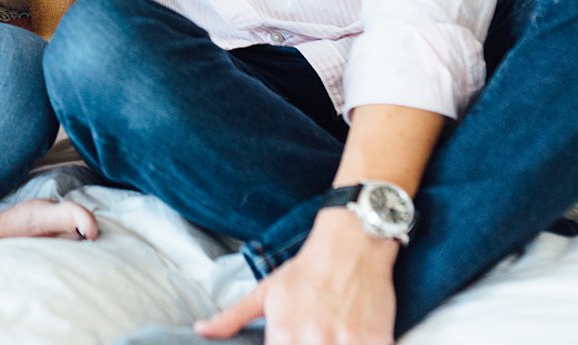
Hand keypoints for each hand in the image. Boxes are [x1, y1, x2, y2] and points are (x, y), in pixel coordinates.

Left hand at [196, 208, 397, 344]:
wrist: (353, 243)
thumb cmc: (307, 270)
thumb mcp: (266, 291)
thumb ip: (232, 316)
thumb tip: (201, 331)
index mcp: (283, 332)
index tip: (285, 343)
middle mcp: (314, 338)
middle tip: (310, 336)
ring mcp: (347, 342)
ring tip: (327, 335)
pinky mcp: (377, 341)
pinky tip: (349, 337)